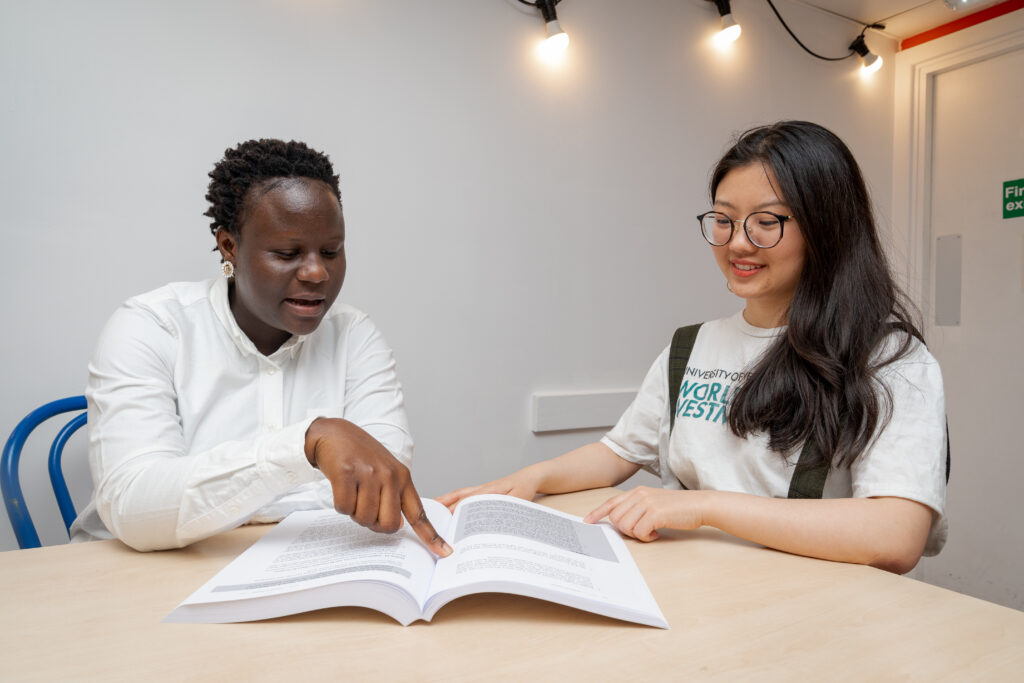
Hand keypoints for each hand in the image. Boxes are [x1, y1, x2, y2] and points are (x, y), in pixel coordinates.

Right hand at [305, 418, 451, 556]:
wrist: (335, 433)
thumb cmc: (361, 456)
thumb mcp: (386, 471)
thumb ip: (394, 497)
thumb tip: (395, 526)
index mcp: (402, 477)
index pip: (419, 512)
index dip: (431, 536)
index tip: (445, 552)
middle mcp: (389, 475)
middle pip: (388, 525)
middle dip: (373, 524)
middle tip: (366, 508)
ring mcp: (368, 474)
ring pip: (364, 518)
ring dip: (354, 512)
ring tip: (353, 492)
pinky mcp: (346, 473)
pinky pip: (344, 507)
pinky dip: (340, 504)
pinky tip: (342, 487)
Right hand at [435, 469, 541, 512]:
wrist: (529, 478)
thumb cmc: (524, 487)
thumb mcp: (518, 498)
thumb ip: (505, 507)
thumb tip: (491, 518)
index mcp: (488, 490)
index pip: (468, 502)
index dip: (456, 513)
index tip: (447, 524)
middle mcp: (480, 489)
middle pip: (458, 498)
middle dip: (444, 508)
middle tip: (431, 520)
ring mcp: (479, 489)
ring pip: (457, 495)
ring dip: (444, 503)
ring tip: (430, 512)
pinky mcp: (480, 492)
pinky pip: (461, 495)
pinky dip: (450, 500)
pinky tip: (444, 505)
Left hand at [584, 487, 707, 541]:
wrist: (699, 505)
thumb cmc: (678, 508)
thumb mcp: (654, 502)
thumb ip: (638, 507)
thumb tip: (622, 521)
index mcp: (637, 492)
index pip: (611, 502)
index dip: (598, 512)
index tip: (589, 521)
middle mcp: (639, 495)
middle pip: (616, 518)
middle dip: (625, 529)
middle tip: (640, 531)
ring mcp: (647, 503)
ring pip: (626, 526)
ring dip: (637, 534)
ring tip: (650, 531)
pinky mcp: (655, 513)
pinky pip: (639, 532)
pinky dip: (647, 537)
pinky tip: (656, 533)